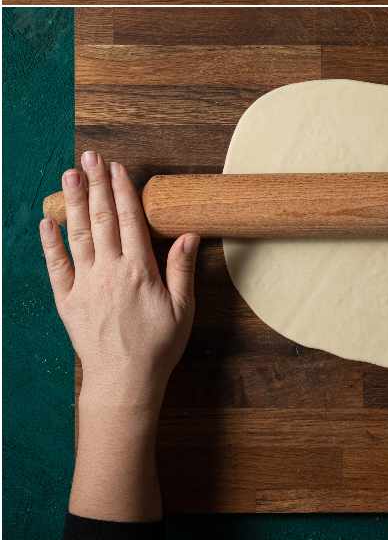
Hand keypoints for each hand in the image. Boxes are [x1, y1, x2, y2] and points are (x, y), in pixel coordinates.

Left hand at [40, 152, 199, 519]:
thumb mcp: (182, 308)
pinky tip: (47, 222)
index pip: (130, 221)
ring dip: (74, 203)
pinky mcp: (67, 301)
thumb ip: (181, 270)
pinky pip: (56, 267)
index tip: (118, 168)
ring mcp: (84, 285)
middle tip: (90, 158)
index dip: (124, 192)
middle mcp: (109, 271)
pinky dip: (50, 243)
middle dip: (97, 186)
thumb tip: (187, 235)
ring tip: (70, 175)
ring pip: (78, 236)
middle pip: (102, 220)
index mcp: (139, 270)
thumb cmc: (158, 346)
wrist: (123, 381)